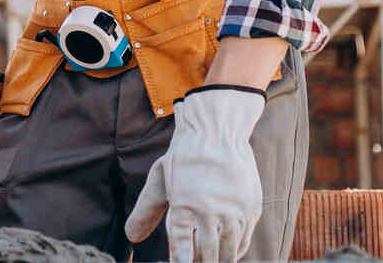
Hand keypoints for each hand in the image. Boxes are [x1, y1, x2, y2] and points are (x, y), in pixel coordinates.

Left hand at [125, 85, 265, 262]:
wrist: (217, 132)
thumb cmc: (184, 157)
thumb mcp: (159, 180)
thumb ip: (146, 211)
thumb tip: (131, 237)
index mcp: (184, 206)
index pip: (181, 250)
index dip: (180, 262)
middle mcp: (210, 211)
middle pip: (207, 255)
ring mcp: (233, 211)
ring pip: (228, 251)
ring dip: (218, 260)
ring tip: (209, 261)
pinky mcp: (251, 209)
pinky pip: (243, 240)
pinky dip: (234, 251)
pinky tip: (226, 253)